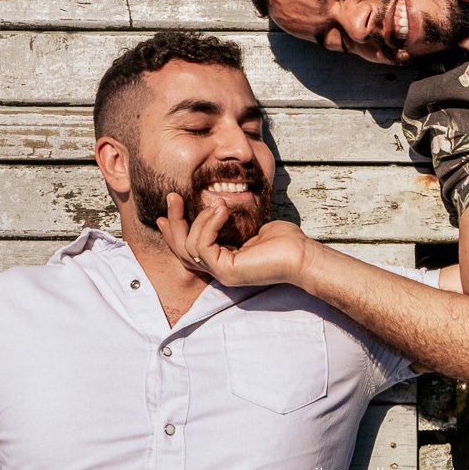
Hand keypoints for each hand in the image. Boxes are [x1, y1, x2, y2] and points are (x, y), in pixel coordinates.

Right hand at [159, 193, 314, 286]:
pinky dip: (208, 223)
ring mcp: (220, 273)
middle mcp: (218, 269)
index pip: (188, 249)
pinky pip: (203, 245)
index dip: (173, 231)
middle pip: (181, 249)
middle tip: (173, 197)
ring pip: (189, 246)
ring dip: (198, 218)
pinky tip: (221, 209)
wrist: (302, 255)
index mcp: (223, 260)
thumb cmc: (284, 241)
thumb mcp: (250, 225)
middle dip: (174, 222)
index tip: (166, 211)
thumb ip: (230, 220)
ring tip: (217, 202)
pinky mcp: (225, 271)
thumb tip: (217, 203)